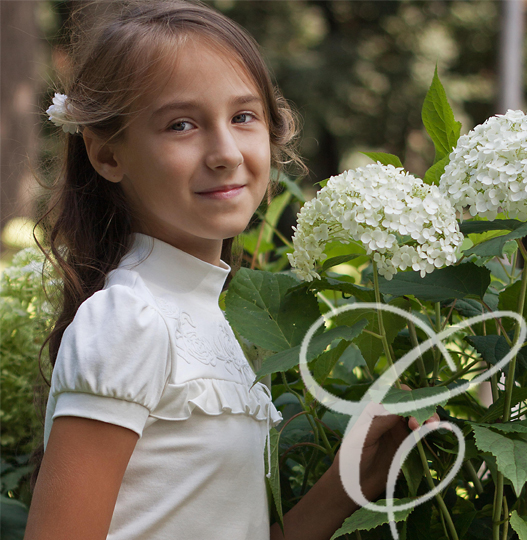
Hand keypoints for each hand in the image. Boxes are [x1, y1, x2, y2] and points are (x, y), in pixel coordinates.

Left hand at [333, 385, 438, 505]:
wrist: (354, 484)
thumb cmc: (352, 455)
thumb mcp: (362, 437)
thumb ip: (379, 422)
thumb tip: (399, 408)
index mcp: (375, 410)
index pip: (394, 394)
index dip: (406, 396)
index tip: (412, 407)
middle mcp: (389, 417)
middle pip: (411, 403)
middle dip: (421, 406)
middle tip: (421, 422)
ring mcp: (400, 431)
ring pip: (419, 417)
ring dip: (428, 417)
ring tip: (432, 425)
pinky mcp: (408, 446)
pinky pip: (422, 434)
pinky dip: (430, 431)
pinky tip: (432, 432)